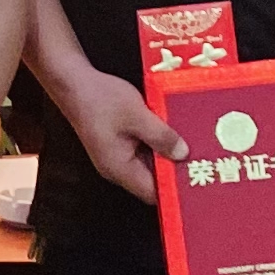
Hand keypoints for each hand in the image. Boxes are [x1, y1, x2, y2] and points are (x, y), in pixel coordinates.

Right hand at [50, 62, 187, 202]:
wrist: (72, 82)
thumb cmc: (101, 99)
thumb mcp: (137, 115)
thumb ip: (161, 137)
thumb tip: (183, 154)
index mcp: (119, 168)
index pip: (152, 192)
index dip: (174, 189)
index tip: (197, 178)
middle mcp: (116, 169)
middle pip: (151, 180)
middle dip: (174, 170)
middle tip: (202, 160)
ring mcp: (115, 156)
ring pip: (148, 164)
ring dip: (166, 155)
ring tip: (192, 146)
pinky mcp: (116, 144)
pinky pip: (141, 151)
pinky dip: (156, 144)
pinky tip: (171, 133)